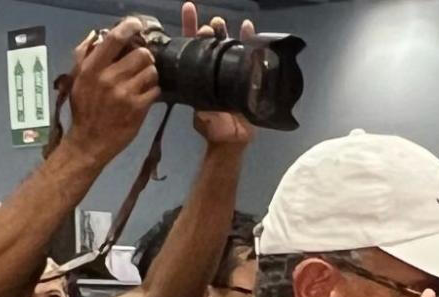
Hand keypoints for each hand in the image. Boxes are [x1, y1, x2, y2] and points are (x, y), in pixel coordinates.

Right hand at [65, 17, 160, 164]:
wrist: (89, 142)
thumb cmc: (84, 108)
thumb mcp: (77, 79)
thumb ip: (85, 55)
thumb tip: (97, 36)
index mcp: (92, 68)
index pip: (115, 39)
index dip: (130, 28)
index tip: (136, 26)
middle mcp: (109, 78)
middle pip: (141, 54)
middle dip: (144, 57)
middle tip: (141, 64)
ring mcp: (125, 93)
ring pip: (151, 71)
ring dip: (150, 74)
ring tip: (142, 81)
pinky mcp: (138, 109)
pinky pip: (155, 90)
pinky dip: (153, 91)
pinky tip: (144, 95)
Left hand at [183, 5, 255, 147]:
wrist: (232, 141)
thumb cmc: (213, 130)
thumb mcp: (202, 118)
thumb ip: (201, 110)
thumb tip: (200, 104)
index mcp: (197, 75)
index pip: (191, 47)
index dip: (189, 28)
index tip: (189, 10)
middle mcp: (212, 69)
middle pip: (209, 43)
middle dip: (208, 30)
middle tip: (210, 26)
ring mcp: (228, 71)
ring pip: (226, 45)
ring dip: (225, 31)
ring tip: (221, 23)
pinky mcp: (245, 76)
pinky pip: (248, 55)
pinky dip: (249, 40)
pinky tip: (248, 27)